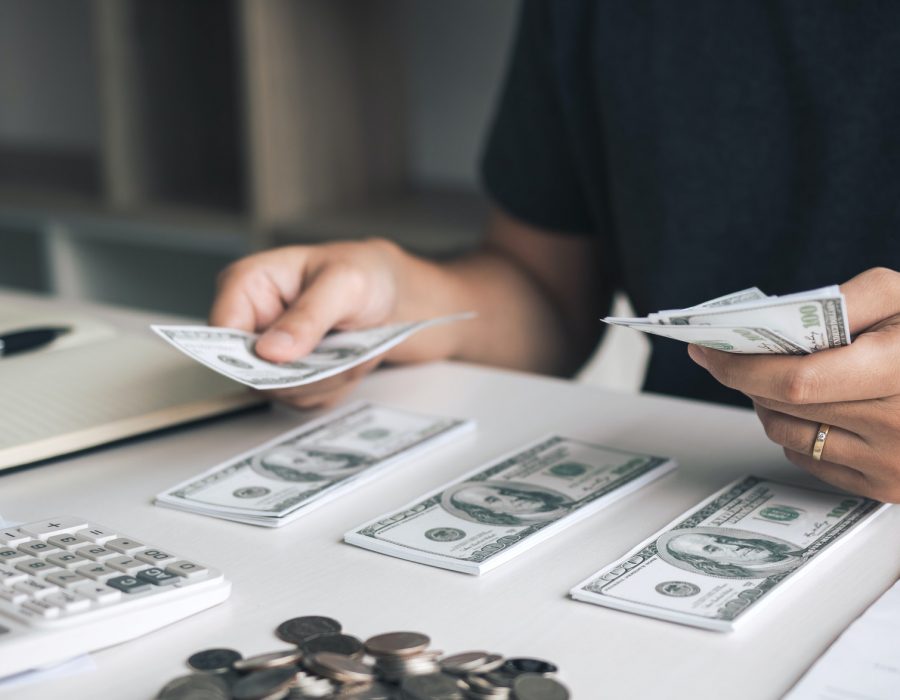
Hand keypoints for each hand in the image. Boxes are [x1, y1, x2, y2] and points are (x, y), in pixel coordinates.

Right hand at [210, 239, 403, 408]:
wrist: (387, 293)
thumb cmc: (362, 272)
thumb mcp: (343, 284)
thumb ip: (308, 315)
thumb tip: (271, 350)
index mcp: (247, 284)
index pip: (221, 332)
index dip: (250, 355)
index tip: (288, 359)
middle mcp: (251, 321)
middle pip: (252, 372)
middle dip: (302, 370)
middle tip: (337, 353)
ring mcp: (269, 353)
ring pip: (282, 392)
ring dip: (324, 379)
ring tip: (350, 349)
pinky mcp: (289, 375)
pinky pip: (305, 399)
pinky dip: (334, 386)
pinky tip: (349, 360)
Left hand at [687, 267, 899, 502]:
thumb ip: (844, 301)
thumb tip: (774, 320)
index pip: (796, 380)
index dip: (741, 366)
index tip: (708, 350)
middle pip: (783, 406)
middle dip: (745, 378)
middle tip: (729, 355)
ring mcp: (893, 466)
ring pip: (786, 434)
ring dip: (765, 404)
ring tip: (776, 377)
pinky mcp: (885, 490)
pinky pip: (808, 459)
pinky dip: (795, 430)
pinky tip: (812, 406)